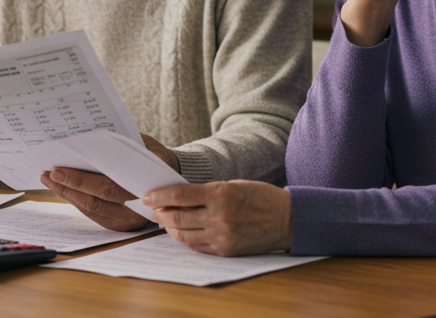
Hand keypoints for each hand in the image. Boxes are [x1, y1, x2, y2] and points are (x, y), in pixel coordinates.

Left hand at [40, 133, 177, 231]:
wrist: (174, 178)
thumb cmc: (156, 157)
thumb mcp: (146, 145)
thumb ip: (124, 145)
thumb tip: (89, 139)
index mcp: (145, 188)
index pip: (107, 187)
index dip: (80, 180)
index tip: (58, 170)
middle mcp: (137, 211)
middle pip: (95, 202)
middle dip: (68, 187)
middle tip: (48, 174)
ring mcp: (129, 221)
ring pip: (92, 211)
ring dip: (68, 195)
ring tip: (50, 180)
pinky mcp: (121, 225)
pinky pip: (95, 215)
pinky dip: (77, 201)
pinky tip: (64, 189)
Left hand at [142, 180, 291, 256]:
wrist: (287, 219)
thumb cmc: (260, 197)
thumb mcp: (232, 185)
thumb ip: (206, 192)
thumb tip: (177, 197)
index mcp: (221, 194)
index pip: (179, 196)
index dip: (159, 196)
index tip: (147, 196)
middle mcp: (220, 217)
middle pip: (177, 218)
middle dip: (160, 213)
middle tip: (152, 209)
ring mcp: (223, 236)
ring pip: (184, 235)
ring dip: (170, 228)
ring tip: (165, 220)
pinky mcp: (226, 251)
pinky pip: (197, 247)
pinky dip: (185, 239)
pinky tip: (181, 231)